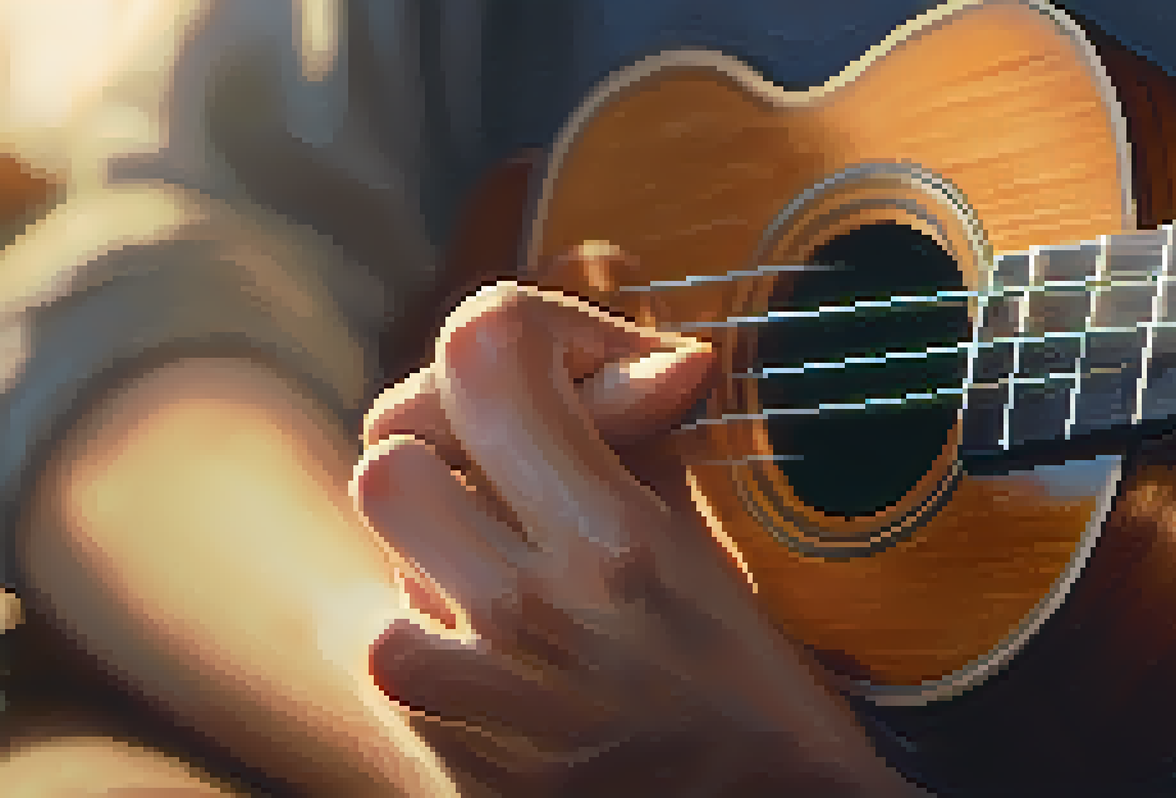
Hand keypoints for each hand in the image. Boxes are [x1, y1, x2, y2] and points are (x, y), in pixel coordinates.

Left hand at [351, 264, 913, 794]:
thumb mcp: (713, 546)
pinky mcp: (445, 750)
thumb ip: (649, 436)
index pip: (484, 347)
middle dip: (462, 431)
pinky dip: (426, 623)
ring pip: (379, 523)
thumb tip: (643, 352)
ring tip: (504, 558)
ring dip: (434, 523)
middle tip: (523, 467)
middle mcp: (532, 607)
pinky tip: (491, 645)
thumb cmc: (749, 688)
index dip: (534, 332)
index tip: (582, 374)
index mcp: (618, 539)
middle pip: (397, 431)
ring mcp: (473, 688)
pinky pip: (386, 637)